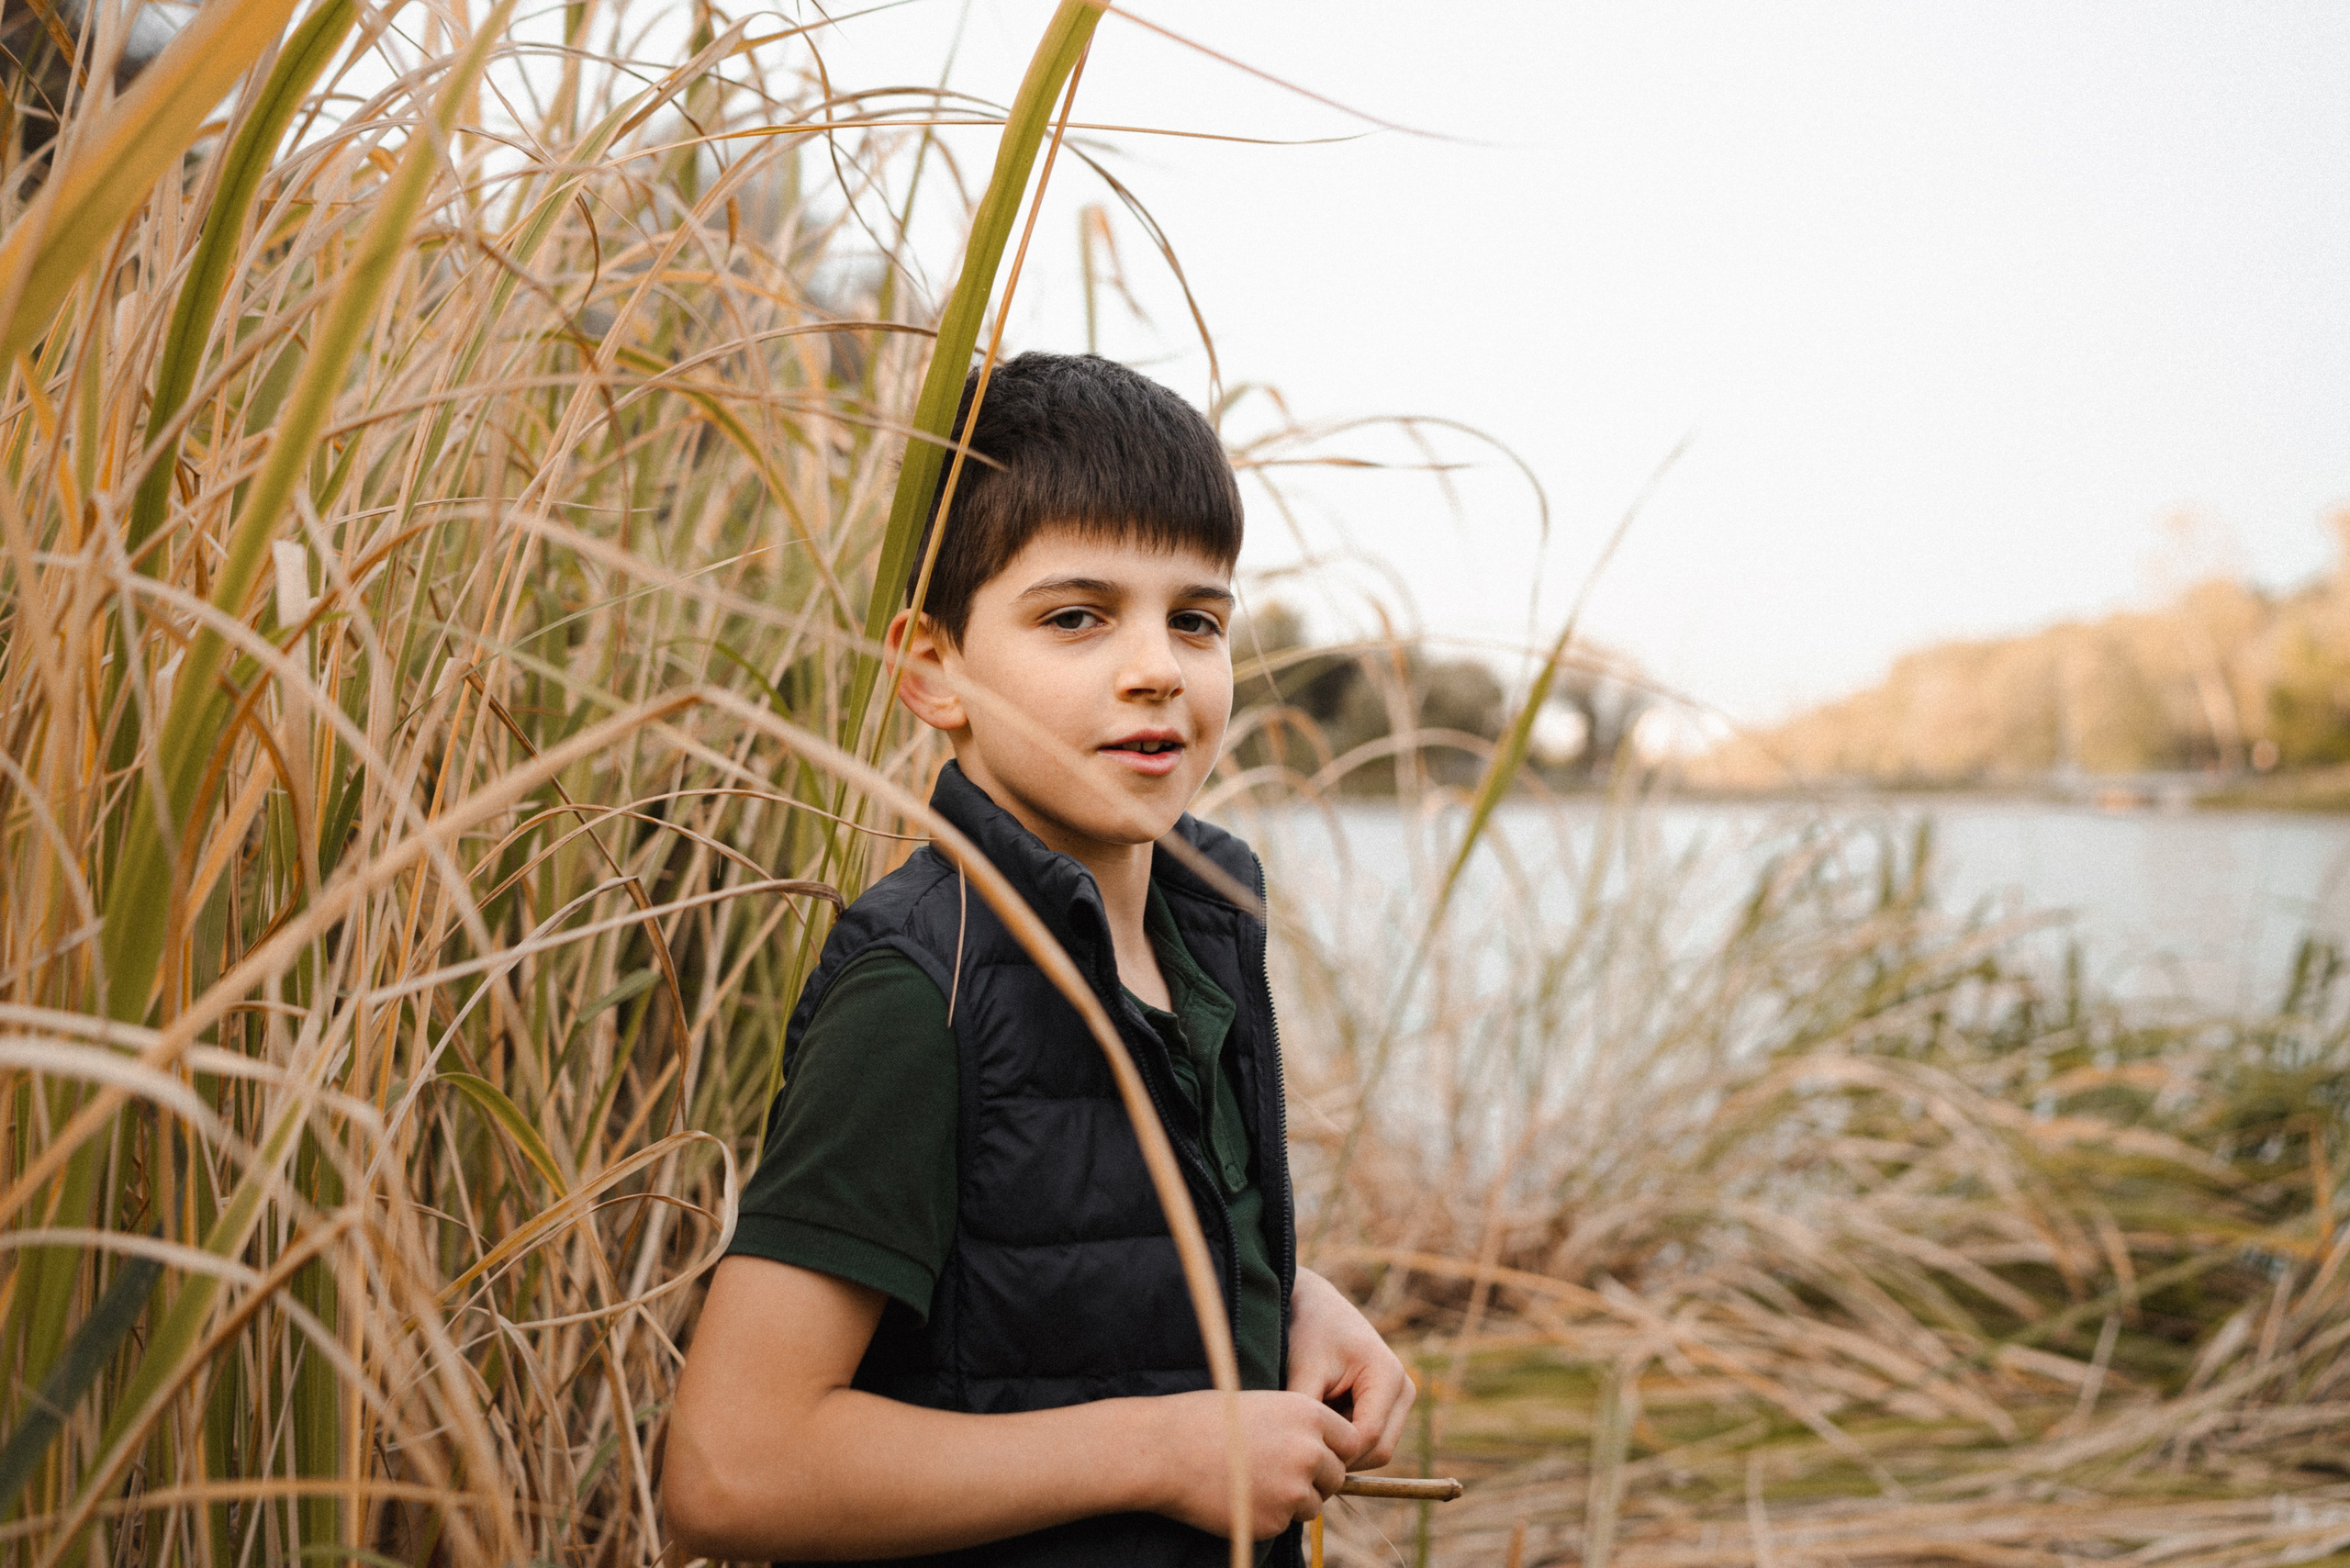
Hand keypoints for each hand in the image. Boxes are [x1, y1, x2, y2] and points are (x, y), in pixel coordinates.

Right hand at [1146, 1389, 1354, 1539]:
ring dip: (1293, 1500)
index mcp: (1309, 1414)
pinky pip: (1285, 1523)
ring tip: (1252, 1481)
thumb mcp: (1264, 1405)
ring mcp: (1293, 1489)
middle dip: (1316, 1479)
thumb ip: (1300, 1427)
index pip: (1351, 1441)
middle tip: (1278, 1472)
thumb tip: (1326, 1452)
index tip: (1312, 1453)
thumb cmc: (1206, 1420)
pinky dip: (1268, 1515)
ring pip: (1313, 1504)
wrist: (1165, 1450)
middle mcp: (1309, 1451)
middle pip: (1337, 1476)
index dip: (1332, 1450)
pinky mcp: (1274, 1520)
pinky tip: (1239, 1496)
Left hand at [1286, 1268, 1414, 1469]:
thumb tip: (1306, 1454)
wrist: (1316, 1308)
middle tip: (1305, 1455)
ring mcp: (1401, 1399)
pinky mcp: (1391, 1406)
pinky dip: (1347, 1440)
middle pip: (1380, 1450)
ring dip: (1345, 1449)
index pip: (1368, 1437)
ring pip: (1377, 1450)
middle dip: (1343, 1457)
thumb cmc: (1308, 1333)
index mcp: (1389, 1376)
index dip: (1336, 1452)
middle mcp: (1404, 1389)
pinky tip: (1321, 1427)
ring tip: (1311, 1434)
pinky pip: (1373, 1441)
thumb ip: (1309, 1412)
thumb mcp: (1304, 1369)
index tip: (1302, 1453)